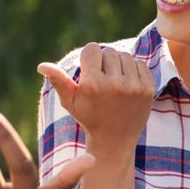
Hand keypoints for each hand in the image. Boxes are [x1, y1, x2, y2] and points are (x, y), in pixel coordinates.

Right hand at [36, 44, 152, 156]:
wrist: (115, 140)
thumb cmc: (89, 118)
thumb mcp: (70, 102)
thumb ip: (58, 80)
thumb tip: (41, 65)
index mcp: (92, 84)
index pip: (92, 48)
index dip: (89, 57)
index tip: (89, 70)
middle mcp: (114, 84)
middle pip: (109, 51)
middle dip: (104, 61)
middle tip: (102, 78)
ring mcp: (133, 86)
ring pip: (125, 55)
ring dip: (119, 64)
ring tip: (114, 80)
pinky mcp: (148, 88)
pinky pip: (140, 64)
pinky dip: (133, 70)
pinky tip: (126, 84)